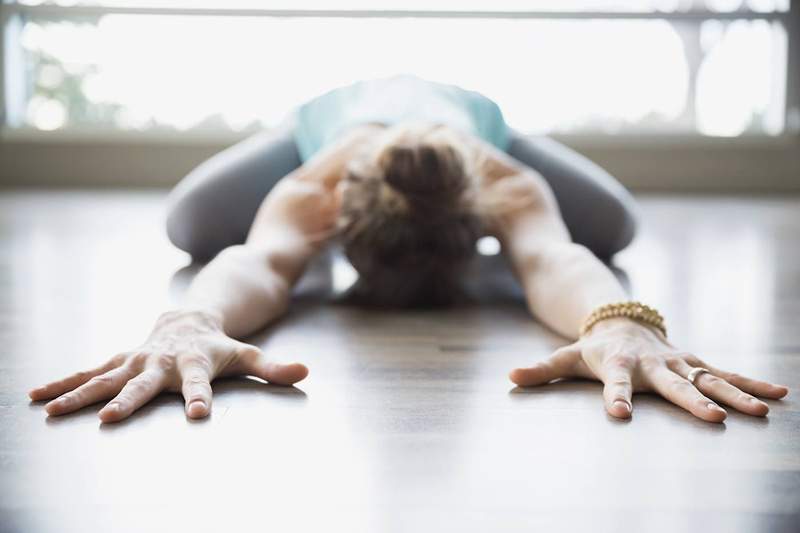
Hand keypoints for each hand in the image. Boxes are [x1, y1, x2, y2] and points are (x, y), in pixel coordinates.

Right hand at [29, 310, 307, 422]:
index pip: (201, 383)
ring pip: (105, 378)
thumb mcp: (248, 355)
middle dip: (129, 399)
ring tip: (52, 411)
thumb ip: (274, 367)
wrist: (189, 318)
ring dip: (79, 394)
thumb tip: (306, 373)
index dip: (200, 397)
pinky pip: (88, 373)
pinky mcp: (119, 360)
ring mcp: (136, 360)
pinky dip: (64, 383)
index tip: (197, 415)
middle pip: (144, 383)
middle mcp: (161, 362)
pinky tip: (37, 396)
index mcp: (195, 363)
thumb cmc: (220, 344)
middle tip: (111, 418)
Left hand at [509, 318, 787, 421]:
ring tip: (761, 412)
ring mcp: (678, 361)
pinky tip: (779, 395)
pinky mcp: (695, 362)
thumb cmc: (592, 346)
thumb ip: (541, 369)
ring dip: (735, 395)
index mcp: (619, 363)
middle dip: (693, 401)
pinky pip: (726, 373)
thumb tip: (510, 378)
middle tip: (715, 419)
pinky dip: (752, 382)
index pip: (615, 382)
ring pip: (709, 379)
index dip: (616, 397)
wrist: (619, 321)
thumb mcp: (565, 356)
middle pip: (674, 384)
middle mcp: (653, 362)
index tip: (620, 415)